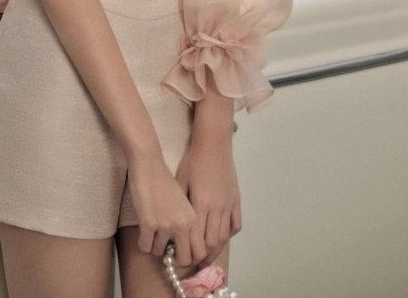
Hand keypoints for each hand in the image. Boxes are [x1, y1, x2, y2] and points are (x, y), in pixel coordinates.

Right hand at [125, 147, 206, 265]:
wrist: (149, 164)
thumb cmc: (164, 180)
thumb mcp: (183, 202)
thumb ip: (187, 222)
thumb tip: (184, 245)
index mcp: (194, 219)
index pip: (201, 252)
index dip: (191, 256)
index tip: (182, 253)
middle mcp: (183, 224)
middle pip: (185, 260)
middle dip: (174, 259)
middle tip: (166, 250)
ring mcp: (166, 225)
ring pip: (159, 252)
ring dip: (154, 247)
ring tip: (152, 234)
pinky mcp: (149, 223)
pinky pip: (145, 247)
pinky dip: (142, 243)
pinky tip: (142, 233)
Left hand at [174, 136, 240, 269]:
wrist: (213, 145)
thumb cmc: (193, 161)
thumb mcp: (180, 181)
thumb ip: (180, 204)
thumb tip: (172, 223)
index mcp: (201, 204)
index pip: (197, 238)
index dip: (190, 252)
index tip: (183, 259)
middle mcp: (217, 208)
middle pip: (212, 243)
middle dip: (203, 256)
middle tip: (194, 262)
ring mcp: (229, 205)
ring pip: (224, 237)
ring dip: (215, 250)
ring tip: (206, 256)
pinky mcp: (236, 200)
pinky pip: (236, 225)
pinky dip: (229, 234)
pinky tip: (221, 237)